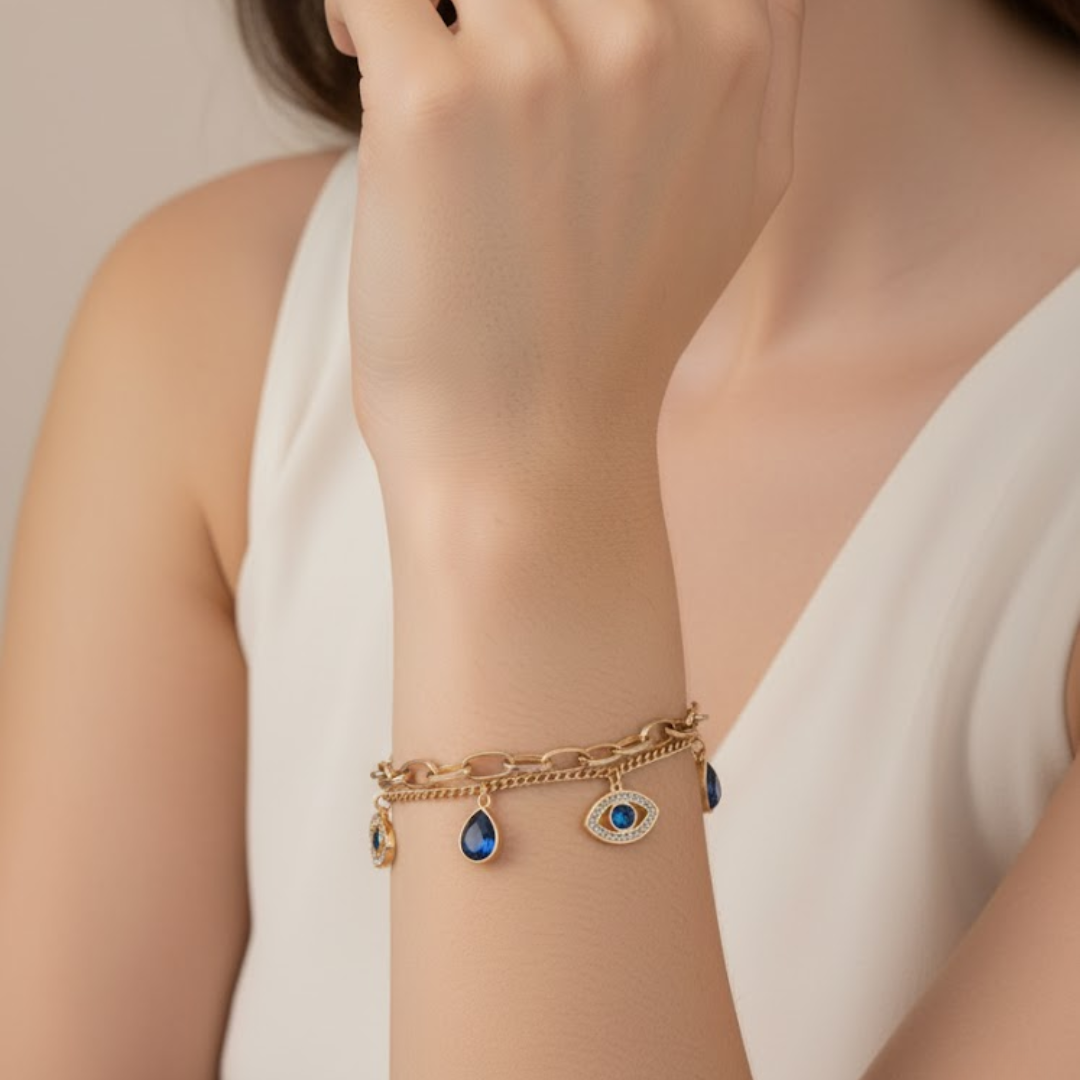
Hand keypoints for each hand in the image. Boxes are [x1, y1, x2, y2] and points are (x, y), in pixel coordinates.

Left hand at [328, 0, 803, 483]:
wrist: (530, 447)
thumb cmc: (612, 326)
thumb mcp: (738, 189)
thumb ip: (751, 56)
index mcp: (736, 49)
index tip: (551, 17)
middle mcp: (655, 41)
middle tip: (470, 29)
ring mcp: (544, 67)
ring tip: (407, 45)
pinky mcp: (434, 103)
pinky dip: (360, 3)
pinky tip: (363, 50)